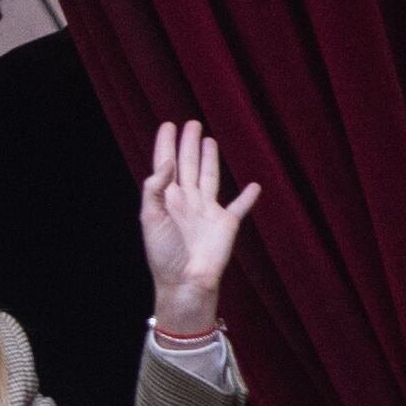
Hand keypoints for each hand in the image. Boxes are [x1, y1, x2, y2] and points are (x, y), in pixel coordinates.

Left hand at [138, 118, 259, 333]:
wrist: (186, 281)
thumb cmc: (164, 254)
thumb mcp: (151, 219)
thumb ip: (154, 190)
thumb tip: (166, 162)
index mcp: (166, 200)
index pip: (166, 165)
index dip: (166, 145)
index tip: (167, 125)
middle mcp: (187, 202)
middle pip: (189, 165)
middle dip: (189, 145)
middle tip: (191, 123)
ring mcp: (207, 211)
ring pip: (210, 177)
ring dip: (210, 159)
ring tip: (210, 140)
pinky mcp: (226, 223)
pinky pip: (240, 206)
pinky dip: (248, 197)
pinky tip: (254, 185)